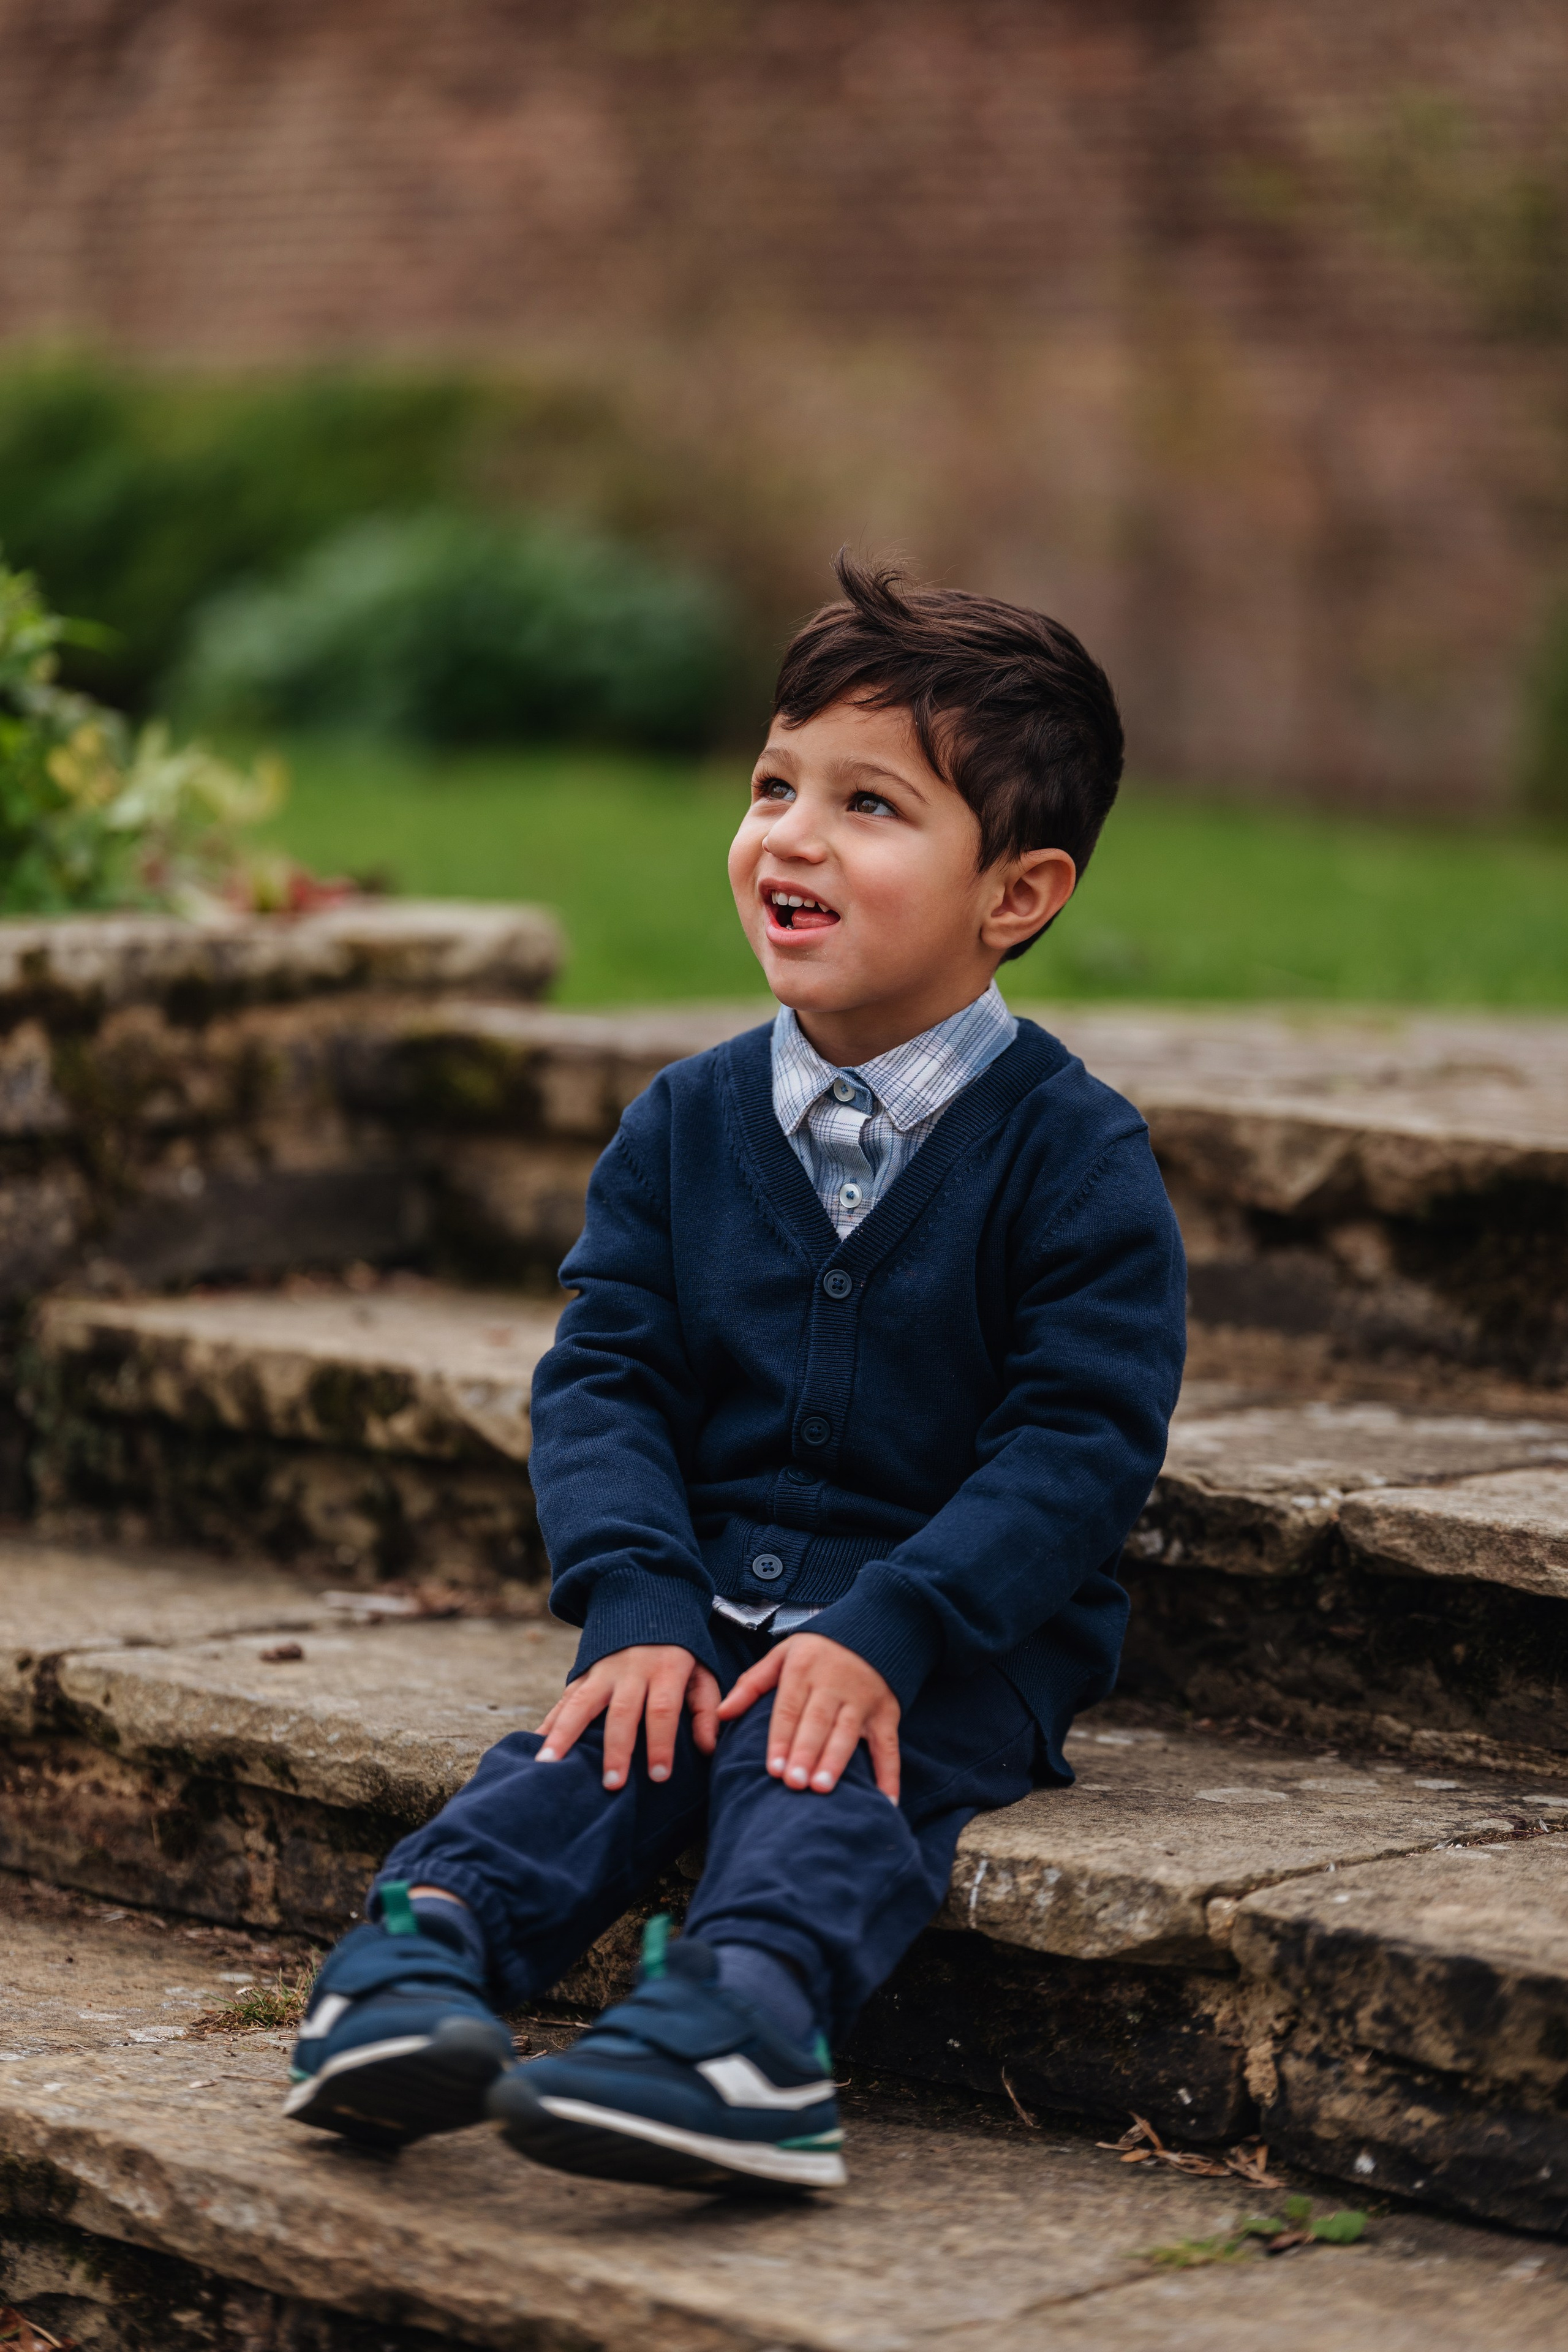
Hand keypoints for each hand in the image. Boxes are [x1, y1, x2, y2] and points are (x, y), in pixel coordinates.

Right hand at [537, 1645, 721, 1791]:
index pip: (662, 1710)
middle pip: (622, 1711)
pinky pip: (565, 1699)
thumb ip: (706, 1709)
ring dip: (565, 1735)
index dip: (661, 1743)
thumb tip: (709, 1748)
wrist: (647, 1605)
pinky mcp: (584, 1673)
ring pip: (582, 1703)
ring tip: (549, 1765)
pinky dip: (549, 1722)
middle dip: (616, 1749)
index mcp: (665, 1669)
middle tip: (612, 1784)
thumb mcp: (702, 1672)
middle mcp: (631, 1670)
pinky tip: (535, 1744)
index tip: (659, 1776)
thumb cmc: (680, 1651)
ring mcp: (603, 1670)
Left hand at [717, 1632, 900, 1801]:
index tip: (773, 1768)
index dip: (781, 1739)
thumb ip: (752, 1684)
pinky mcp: (886, 1713)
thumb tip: (722, 1713)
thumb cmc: (818, 1650)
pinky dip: (889, 1774)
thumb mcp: (783, 1655)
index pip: (790, 1708)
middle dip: (805, 1753)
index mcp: (803, 1670)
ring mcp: (863, 1699)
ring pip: (848, 1733)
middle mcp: (834, 1684)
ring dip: (836, 1761)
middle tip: (794, 1783)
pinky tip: (885, 1801)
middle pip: (817, 1723)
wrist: (874, 1628)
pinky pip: (889, 1746)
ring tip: (823, 1788)